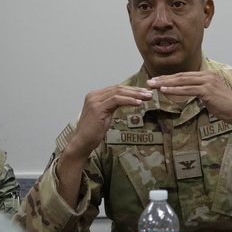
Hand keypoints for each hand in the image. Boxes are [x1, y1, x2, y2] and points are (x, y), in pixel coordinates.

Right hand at [55, 85, 151, 206]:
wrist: (82, 143)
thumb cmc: (93, 132)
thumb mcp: (106, 115)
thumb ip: (113, 106)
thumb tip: (126, 100)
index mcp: (95, 95)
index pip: (117, 89)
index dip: (132, 89)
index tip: (144, 93)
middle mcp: (94, 95)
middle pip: (119, 88)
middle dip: (136, 90)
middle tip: (149, 93)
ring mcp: (95, 100)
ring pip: (118, 92)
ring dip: (135, 94)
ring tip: (147, 97)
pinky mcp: (97, 107)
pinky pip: (116, 100)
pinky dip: (128, 100)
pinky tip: (138, 103)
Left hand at [147, 71, 231, 131]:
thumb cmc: (225, 107)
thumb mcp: (211, 96)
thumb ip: (200, 91)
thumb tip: (188, 92)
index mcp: (207, 75)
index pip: (184, 76)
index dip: (170, 78)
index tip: (157, 81)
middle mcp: (207, 76)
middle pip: (181, 76)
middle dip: (164, 79)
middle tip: (150, 82)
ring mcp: (207, 82)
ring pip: (182, 82)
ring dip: (166, 84)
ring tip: (154, 85)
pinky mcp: (207, 91)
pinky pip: (188, 90)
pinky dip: (175, 90)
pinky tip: (165, 91)